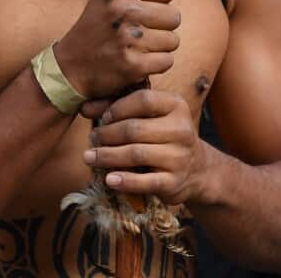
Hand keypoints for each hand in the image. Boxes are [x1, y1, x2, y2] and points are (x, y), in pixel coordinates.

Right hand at [52, 0, 180, 98]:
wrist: (72, 64)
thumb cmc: (97, 24)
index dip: (160, 0)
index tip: (144, 8)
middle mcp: (124, 10)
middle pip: (174, 16)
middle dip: (162, 25)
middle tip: (141, 30)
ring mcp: (129, 39)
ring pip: (173, 40)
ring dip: (159, 46)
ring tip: (138, 45)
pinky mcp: (133, 65)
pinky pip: (167, 61)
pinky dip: (156, 63)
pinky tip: (139, 59)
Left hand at [81, 89, 210, 204]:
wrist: (196, 170)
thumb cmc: (164, 137)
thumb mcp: (151, 117)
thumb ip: (119, 109)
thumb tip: (84, 108)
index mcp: (176, 106)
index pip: (144, 99)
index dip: (119, 108)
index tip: (104, 118)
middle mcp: (182, 129)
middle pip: (135, 129)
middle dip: (107, 135)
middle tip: (92, 139)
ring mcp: (179, 157)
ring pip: (136, 154)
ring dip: (108, 157)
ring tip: (90, 158)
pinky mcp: (174, 181)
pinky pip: (145, 181)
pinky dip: (124, 181)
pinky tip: (109, 179)